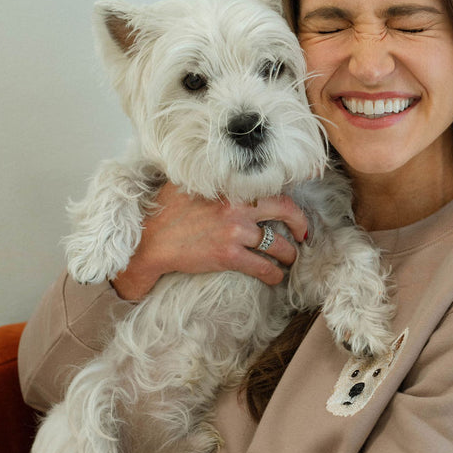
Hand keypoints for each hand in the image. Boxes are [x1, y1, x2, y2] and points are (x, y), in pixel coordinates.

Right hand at [112, 182, 307, 299]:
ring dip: (289, 254)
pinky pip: (263, 267)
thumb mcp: (188, 182)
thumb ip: (212, 178)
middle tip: (303, 236)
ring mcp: (234, 231)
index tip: (294, 212)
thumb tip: (227, 174)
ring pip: (278, 244)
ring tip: (290, 260)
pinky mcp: (228, 255)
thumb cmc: (165, 210)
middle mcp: (237, 205)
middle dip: (300, 225)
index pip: (272, 187)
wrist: (148, 239)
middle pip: (285, 211)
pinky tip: (275, 277)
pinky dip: (273, 274)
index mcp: (230, 185)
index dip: (290, 200)